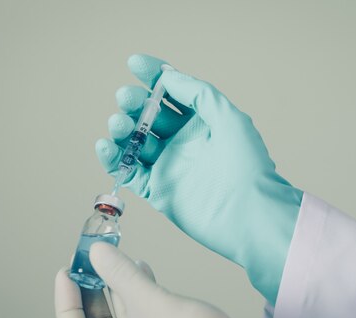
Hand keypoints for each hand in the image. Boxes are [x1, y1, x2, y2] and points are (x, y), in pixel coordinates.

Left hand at [54, 242, 267, 317]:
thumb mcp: (149, 301)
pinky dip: (142, 299)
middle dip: (95, 291)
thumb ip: (120, 274)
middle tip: (92, 261)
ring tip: (122, 260)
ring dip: (121, 290)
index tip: (67, 272)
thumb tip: (97, 253)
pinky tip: (147, 274)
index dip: (66, 301)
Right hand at [95, 54, 302, 303]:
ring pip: (135, 142)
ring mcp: (168, 166)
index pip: (171, 93)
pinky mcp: (157, 190)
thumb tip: (169, 76)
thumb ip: (198, 94)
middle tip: (127, 99)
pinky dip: (114, 159)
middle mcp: (182, 142)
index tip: (136, 64)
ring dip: (122, 129)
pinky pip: (129, 171)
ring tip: (119, 123)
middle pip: (148, 115)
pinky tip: (106, 145)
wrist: (249, 215)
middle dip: (134, 103)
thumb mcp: (228, 118)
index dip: (153, 76)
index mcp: (200, 122)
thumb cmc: (247, 167)